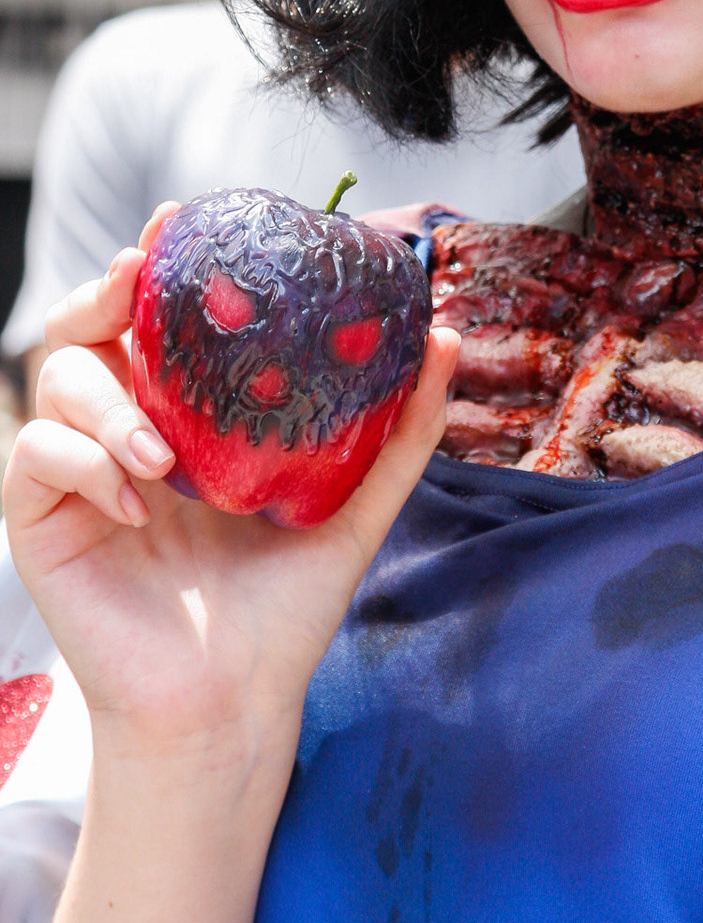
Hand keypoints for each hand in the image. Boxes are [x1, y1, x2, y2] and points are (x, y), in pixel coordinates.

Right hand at [3, 206, 457, 758]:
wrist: (238, 699)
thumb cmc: (287, 602)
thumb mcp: (355, 504)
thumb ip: (399, 428)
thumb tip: (442, 335)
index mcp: (187, 411)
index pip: (158, 317)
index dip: (158, 262)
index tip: (177, 222)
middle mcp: (126, 425)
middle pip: (85, 324)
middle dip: (104, 290)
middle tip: (136, 280)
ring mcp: (79, 470)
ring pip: (56, 377)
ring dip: (108, 397)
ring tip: (162, 451)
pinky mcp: (41, 519)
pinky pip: (35, 454)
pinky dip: (84, 462)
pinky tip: (138, 500)